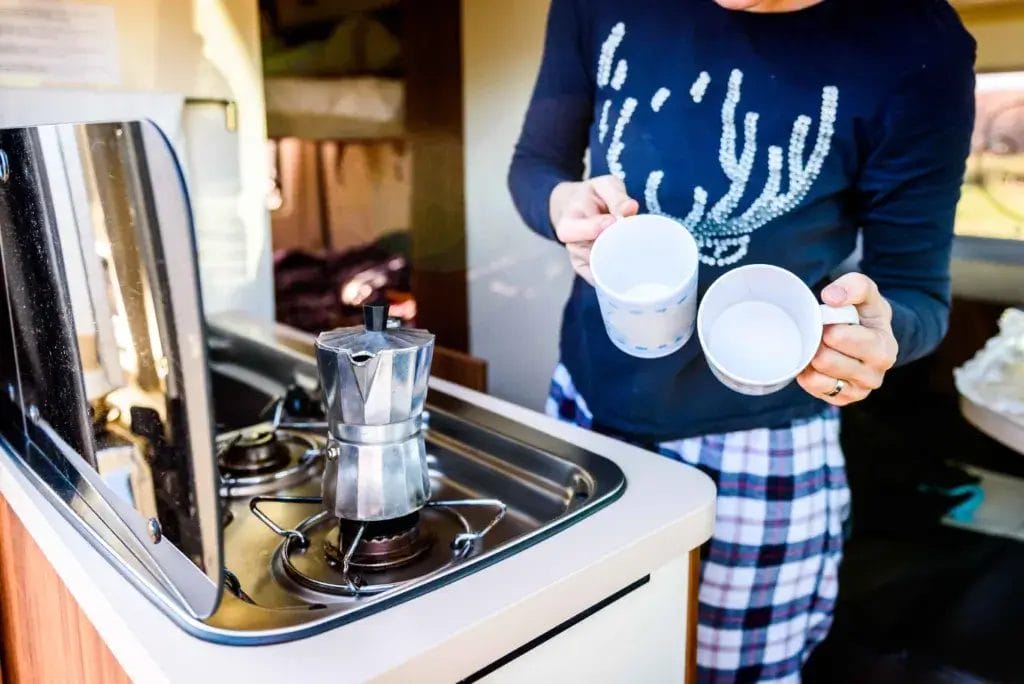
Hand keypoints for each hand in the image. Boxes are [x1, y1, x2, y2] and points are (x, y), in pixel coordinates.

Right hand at [549, 175, 638, 284]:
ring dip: (619, 262)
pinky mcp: (589, 271)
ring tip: (635, 251)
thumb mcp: (603, 186)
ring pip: (601, 269)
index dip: (595, 228)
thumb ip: (616, 195)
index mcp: (568, 222)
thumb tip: (630, 209)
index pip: (575, 231)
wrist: (574, 208)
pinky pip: (603, 280)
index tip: (613, 221)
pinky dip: (617, 276)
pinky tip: (631, 269)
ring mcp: (580, 261)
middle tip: (633, 241)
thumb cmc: (591, 196)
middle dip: (614, 249)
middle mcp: (572, 246)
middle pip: (592, 254)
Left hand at [796, 273, 898, 405]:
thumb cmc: (865, 313)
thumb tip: (831, 298)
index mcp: (884, 348)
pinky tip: (812, 362)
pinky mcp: (843, 400)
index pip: (842, 338)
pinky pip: (814, 390)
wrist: (869, 336)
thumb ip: (854, 285)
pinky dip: (807, 375)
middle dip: (816, 343)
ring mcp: (859, 390)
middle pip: (826, 360)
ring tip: (815, 346)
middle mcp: (875, 374)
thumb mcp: (866, 292)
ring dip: (809, 360)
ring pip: (818, 378)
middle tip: (818, 333)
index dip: (827, 327)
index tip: (826, 319)